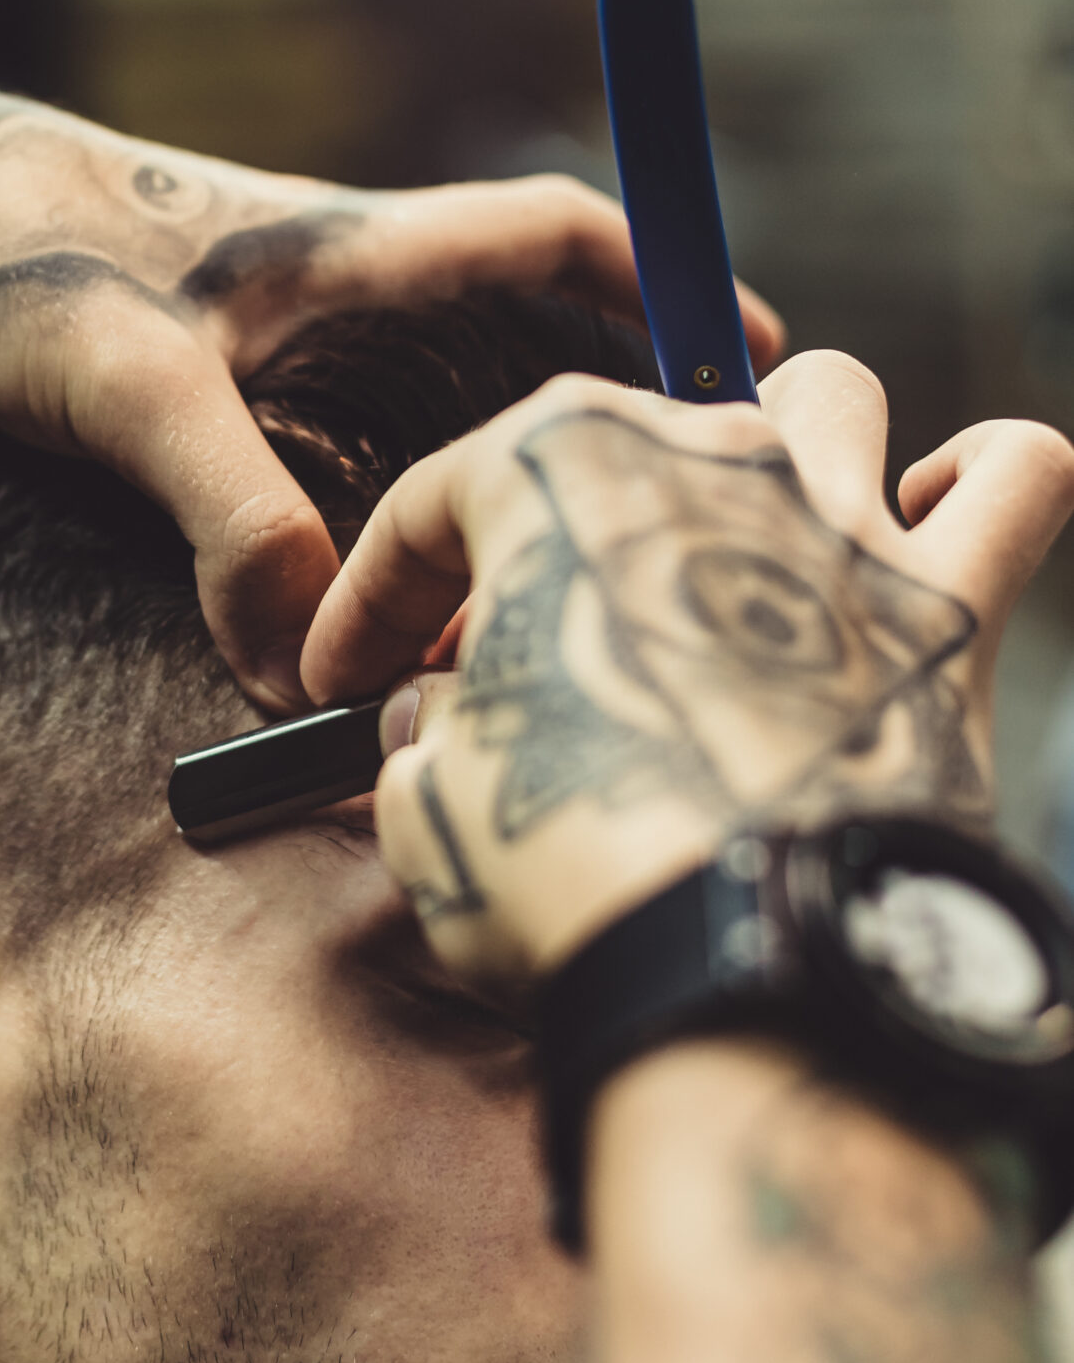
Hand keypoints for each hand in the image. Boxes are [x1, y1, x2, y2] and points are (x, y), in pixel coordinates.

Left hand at [0, 63, 782, 708]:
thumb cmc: (6, 251)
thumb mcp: (133, 386)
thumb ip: (236, 518)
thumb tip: (310, 665)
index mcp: (346, 246)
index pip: (550, 235)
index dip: (663, 279)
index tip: (752, 351)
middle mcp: (320, 290)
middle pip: (501, 348)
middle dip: (574, 428)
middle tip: (639, 532)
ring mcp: (255, 343)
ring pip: (409, 421)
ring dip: (459, 497)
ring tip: (512, 603)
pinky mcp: (185, 390)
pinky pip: (313, 466)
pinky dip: (353, 531)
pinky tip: (355, 608)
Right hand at [300, 351, 1073, 993]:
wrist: (747, 964)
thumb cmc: (571, 870)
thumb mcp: (432, 797)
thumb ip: (428, 733)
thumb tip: (446, 725)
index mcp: (557, 465)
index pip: (438, 498)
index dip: (378, 595)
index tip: (355, 671)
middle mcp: (712, 456)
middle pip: (621, 442)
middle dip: (557, 541)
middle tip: (513, 660)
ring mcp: (842, 520)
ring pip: (830, 398)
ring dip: (774, 459)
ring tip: (731, 552)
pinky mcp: (956, 608)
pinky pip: (1018, 475)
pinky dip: (980, 486)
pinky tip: (929, 532)